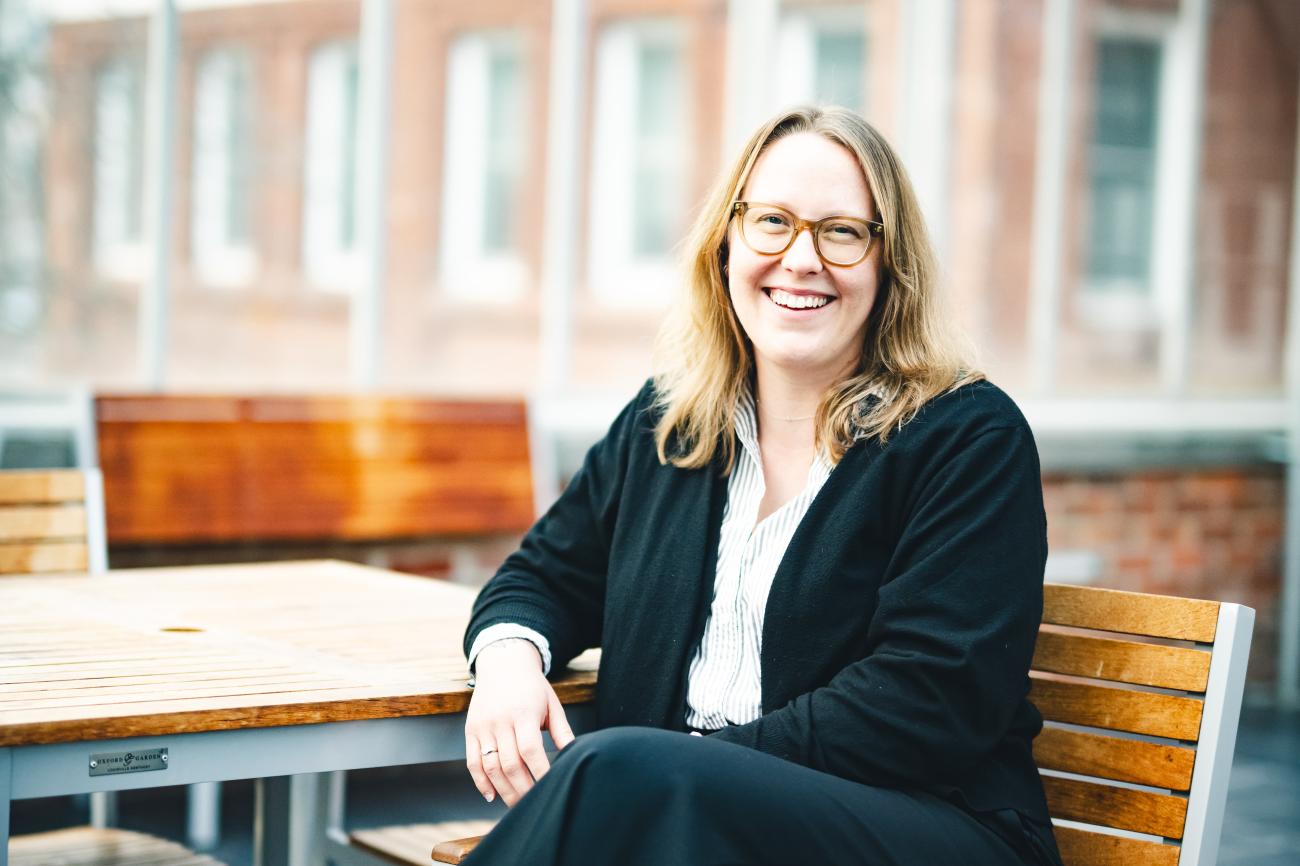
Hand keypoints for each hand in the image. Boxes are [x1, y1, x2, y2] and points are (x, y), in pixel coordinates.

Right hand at [465, 639, 575, 806]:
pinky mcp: (471, 730)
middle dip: (523, 789)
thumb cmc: (532, 687)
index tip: (550, 787)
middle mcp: (500, 720)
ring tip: (516, 805)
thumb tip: (574, 756)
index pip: (530, 750)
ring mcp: (483, 726)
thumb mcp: (552, 703)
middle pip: (509, 764)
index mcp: (523, 713)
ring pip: (490, 767)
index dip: (540, 772)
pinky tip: (491, 796)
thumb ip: (562, 731)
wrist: (502, 663)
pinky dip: (480, 782)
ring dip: (503, 790)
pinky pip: (472, 762)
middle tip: (534, 804)